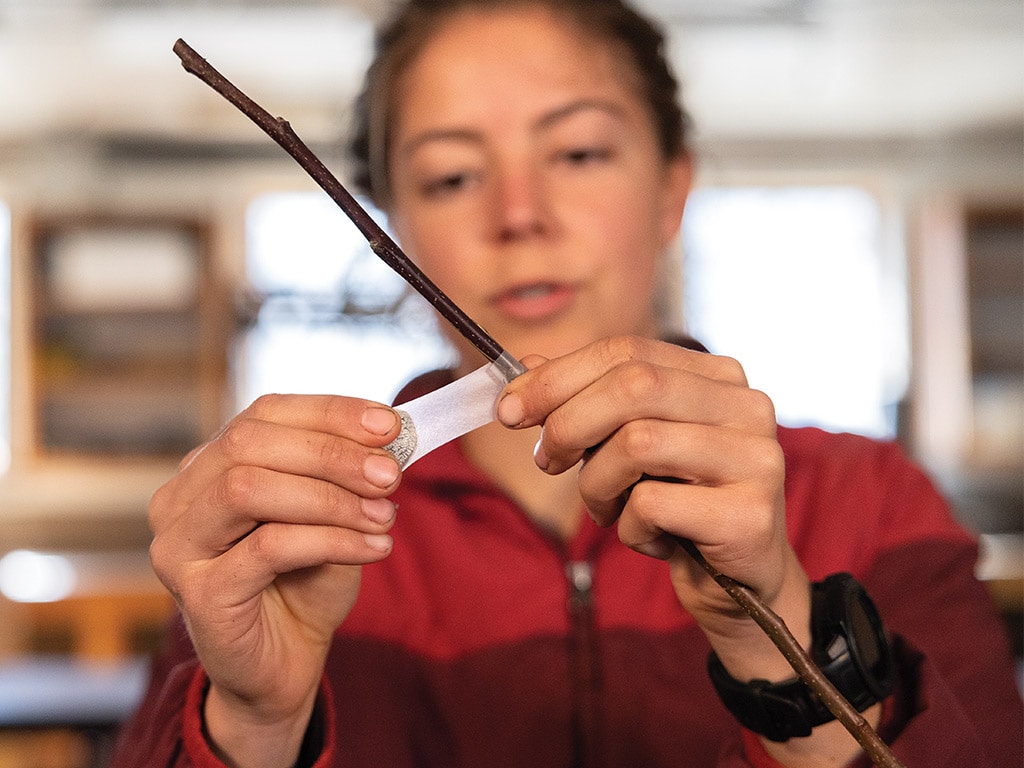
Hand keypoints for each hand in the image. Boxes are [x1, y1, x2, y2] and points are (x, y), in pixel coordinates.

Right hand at [148, 394, 401, 766]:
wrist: (285, 664)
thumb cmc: (306, 581)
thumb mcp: (332, 513)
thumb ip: (346, 471)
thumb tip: (389, 431)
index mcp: (208, 466)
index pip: (264, 413)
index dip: (329, 412)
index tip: (390, 424)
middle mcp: (180, 498)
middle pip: (248, 443)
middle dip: (331, 452)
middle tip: (391, 473)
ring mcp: (179, 546)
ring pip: (248, 488)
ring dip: (330, 497)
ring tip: (385, 514)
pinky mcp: (199, 593)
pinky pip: (269, 547)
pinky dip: (332, 540)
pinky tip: (376, 548)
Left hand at [496, 337, 808, 671]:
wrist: (736, 584)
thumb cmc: (676, 504)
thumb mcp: (627, 444)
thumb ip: (585, 401)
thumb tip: (523, 368)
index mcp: (718, 377)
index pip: (626, 352)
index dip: (558, 376)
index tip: (509, 407)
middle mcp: (747, 406)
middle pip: (632, 386)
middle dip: (568, 423)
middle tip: (545, 460)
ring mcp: (756, 458)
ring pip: (636, 444)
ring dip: (597, 485)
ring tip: (607, 510)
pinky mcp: (748, 514)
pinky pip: (651, 504)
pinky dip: (629, 528)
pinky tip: (652, 539)